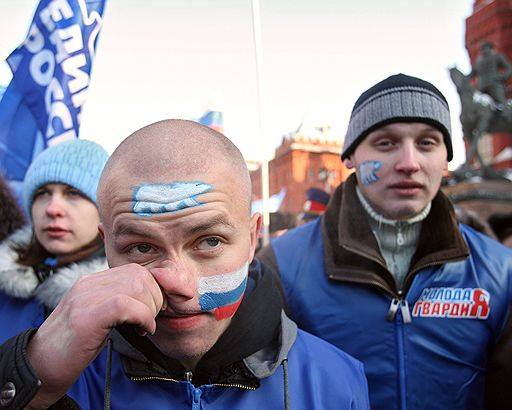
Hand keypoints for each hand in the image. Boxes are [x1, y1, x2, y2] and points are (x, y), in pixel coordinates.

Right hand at [26, 263, 163, 407]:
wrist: (39, 367)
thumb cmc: (72, 346)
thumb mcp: (96, 316)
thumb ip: (117, 302)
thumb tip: (150, 298)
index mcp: (91, 282)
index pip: (134, 270)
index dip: (152, 288)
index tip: (154, 308)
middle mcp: (88, 284)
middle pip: (139, 275)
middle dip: (155, 298)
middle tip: (150, 319)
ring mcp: (85, 298)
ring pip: (137, 286)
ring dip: (150, 308)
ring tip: (144, 326)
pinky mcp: (86, 316)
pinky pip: (127, 305)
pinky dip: (143, 318)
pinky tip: (142, 331)